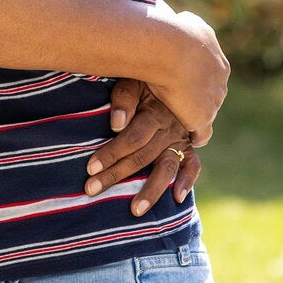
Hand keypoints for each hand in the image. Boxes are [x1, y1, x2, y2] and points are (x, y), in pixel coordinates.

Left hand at [84, 80, 201, 214]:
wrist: (178, 71)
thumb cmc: (146, 79)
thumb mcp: (133, 80)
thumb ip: (124, 99)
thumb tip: (116, 123)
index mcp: (154, 113)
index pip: (131, 138)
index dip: (111, 153)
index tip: (90, 167)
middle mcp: (168, 129)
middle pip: (141, 157)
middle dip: (115, 175)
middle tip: (92, 190)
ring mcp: (180, 138)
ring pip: (166, 167)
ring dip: (151, 190)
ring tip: (135, 211)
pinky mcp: (189, 145)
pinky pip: (193, 165)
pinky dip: (187, 181)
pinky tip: (177, 198)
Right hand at [149, 8, 228, 145]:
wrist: (170, 48)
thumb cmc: (170, 30)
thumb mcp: (184, 19)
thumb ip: (186, 22)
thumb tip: (178, 17)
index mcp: (216, 56)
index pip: (210, 72)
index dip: (196, 77)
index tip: (184, 80)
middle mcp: (220, 77)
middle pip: (212, 92)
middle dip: (199, 96)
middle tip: (180, 101)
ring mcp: (213, 98)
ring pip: (208, 110)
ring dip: (195, 114)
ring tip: (179, 120)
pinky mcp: (203, 117)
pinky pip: (202, 132)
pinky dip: (196, 134)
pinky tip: (186, 137)